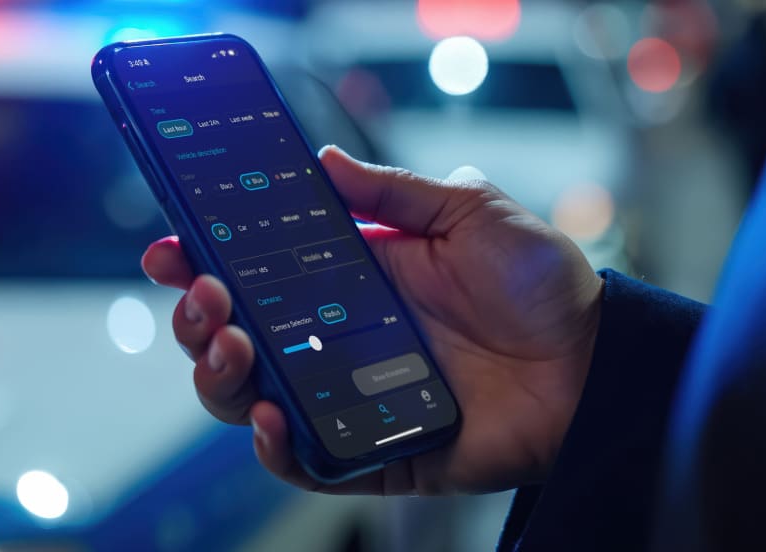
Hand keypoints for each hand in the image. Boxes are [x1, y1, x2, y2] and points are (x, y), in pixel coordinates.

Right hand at [142, 146, 602, 494]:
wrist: (593, 363)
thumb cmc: (537, 286)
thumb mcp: (469, 213)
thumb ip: (397, 191)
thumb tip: (326, 161)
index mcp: (348, 282)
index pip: (255, 274)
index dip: (204, 261)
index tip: (172, 248)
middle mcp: (336, 340)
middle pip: (236, 338)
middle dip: (198, 318)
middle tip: (205, 295)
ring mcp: (348, 396)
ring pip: (251, 397)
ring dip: (221, 375)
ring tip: (232, 344)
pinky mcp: (372, 449)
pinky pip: (305, 459)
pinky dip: (274, 446)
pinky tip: (270, 415)